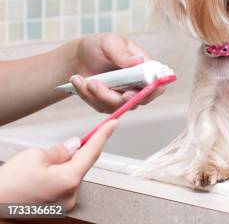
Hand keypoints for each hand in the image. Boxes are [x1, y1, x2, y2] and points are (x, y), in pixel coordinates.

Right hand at [0, 120, 116, 209]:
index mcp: (69, 179)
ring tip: (36, 173)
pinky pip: (63, 187)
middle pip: (81, 165)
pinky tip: (38, 181)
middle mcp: (71, 194)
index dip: (103, 135)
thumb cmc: (7, 187)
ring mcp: (65, 204)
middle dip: (72, 154)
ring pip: (70, 176)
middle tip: (52, 153)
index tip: (112, 124)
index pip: (92, 151)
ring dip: (61, 168)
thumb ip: (60, 150)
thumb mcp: (34, 157)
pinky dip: (56, 179)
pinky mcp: (57, 209)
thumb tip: (75, 145)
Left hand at [70, 33, 164, 112]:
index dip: (149, 92)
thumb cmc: (99, 46)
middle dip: (112, 96)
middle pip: (134, 101)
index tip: (129, 92)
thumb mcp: (110, 43)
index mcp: (145, 69)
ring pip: (115, 106)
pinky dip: (86, 95)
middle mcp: (138, 85)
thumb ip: (123, 53)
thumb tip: (139, 61)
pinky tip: (77, 81)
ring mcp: (124, 96)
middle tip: (93, 83)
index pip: (157, 86)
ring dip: (95, 94)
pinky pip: (100, 106)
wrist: (78, 57)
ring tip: (79, 78)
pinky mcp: (108, 104)